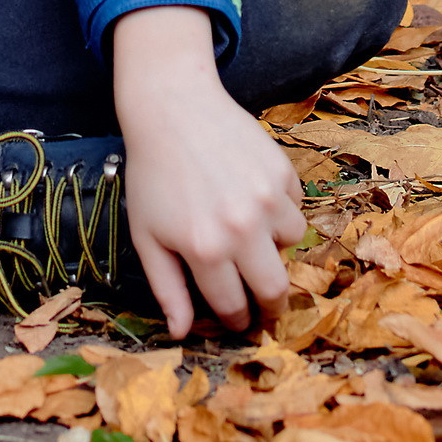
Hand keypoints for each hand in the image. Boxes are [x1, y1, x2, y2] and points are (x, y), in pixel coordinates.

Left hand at [110, 6, 302, 336]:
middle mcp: (242, 228)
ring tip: (249, 231)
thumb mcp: (147, 236)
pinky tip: (252, 194)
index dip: (236, 319)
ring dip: (275, 245)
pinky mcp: (282, 170)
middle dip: (270, 303)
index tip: (237, 318)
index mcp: (205, 250)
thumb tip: (182, 333)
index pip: (234, 307)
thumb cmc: (152, 175)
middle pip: (276, 290)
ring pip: (292, 244)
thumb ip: (167, 289)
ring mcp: (266, 198)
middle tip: (262, 300)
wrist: (172, 108)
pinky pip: (295, 205)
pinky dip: (280, 208)